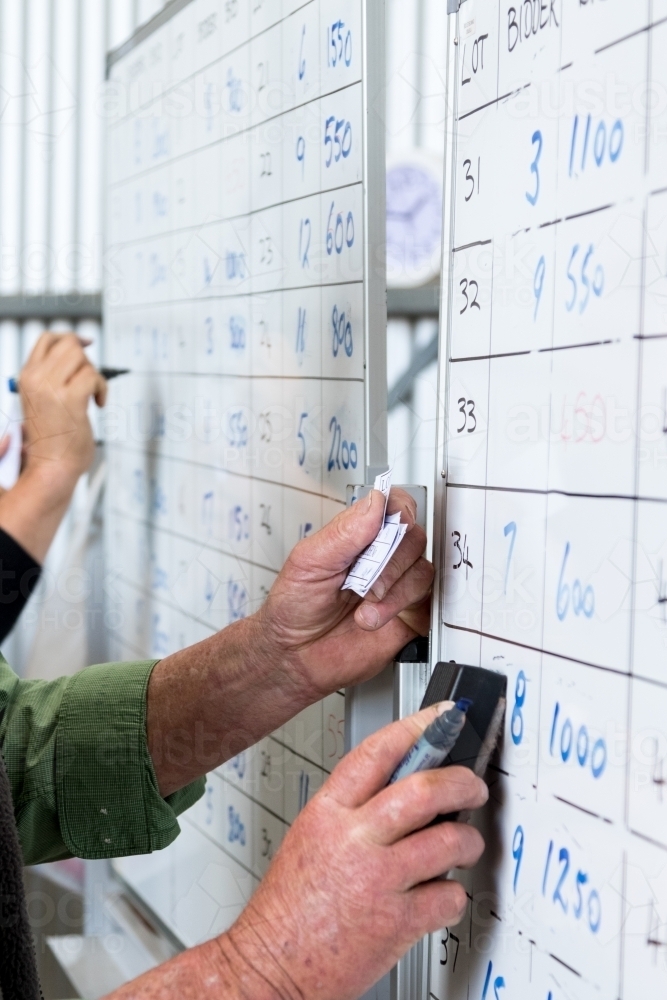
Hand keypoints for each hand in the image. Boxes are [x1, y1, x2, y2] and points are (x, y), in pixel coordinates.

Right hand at [0, 334, 106, 562]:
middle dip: (86, 360)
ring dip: (95, 376)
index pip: (47, 340)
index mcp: (26, 377)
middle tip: (89, 382)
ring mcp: (51, 388)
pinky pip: (94, 377)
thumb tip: (78, 354)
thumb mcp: (42, 400)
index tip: (86, 343)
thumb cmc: (52, 440)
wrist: (51, 466)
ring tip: (92, 396)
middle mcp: (36, 378)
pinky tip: (98, 404)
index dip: (70, 337)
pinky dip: (102, 389)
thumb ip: (52, 378)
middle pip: (69, 344)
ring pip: (83, 358)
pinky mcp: (70, 399)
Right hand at [105, 706, 486, 999]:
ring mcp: (378, 880)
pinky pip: (449, 897)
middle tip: (473, 786)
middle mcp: (354, 840)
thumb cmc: (287, 908)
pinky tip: (443, 896)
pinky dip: (454, 896)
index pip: (378, 752)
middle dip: (461, 782)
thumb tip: (407, 788)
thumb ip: (354, 810)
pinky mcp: (397, 923)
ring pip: (448, 840)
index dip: (418, 728)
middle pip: (424, 789)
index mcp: (327, 813)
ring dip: (468, 840)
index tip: (443, 717)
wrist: (270, 966)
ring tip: (465, 846)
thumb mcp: (311, 836)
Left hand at [256, 487, 433, 697]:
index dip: (397, 510)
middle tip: (362, 580)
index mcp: (358, 536)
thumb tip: (375, 502)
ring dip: (392, 590)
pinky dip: (401, 607)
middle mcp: (382, 557)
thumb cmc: (294, 609)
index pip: (393, 506)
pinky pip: (428, 601)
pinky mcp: (409, 614)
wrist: (296, 657)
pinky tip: (376, 617)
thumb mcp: (309, 562)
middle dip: (389, 561)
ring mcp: (397, 585)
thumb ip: (344, 532)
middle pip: (414, 536)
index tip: (385, 527)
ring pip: (422, 569)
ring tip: (363, 607)